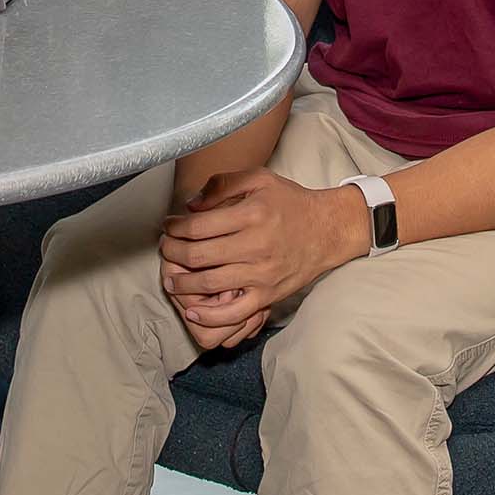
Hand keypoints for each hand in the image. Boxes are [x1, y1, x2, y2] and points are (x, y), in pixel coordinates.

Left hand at [159, 170, 368, 346]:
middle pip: (198, 256)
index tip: (168, 227)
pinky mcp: (268, 295)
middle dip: (172, 254)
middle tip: (165, 250)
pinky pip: (234, 312)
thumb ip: (222, 184)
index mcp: (250, 215)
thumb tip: (190, 205)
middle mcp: (255, 245)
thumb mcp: (259, 178)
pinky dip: (210, 315)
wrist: (329, 230)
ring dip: (182, 284)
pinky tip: (193, 311)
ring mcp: (261, 274)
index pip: (197, 226)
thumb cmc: (291, 202)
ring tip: (170, 278)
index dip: (174, 228)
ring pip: (209, 284)